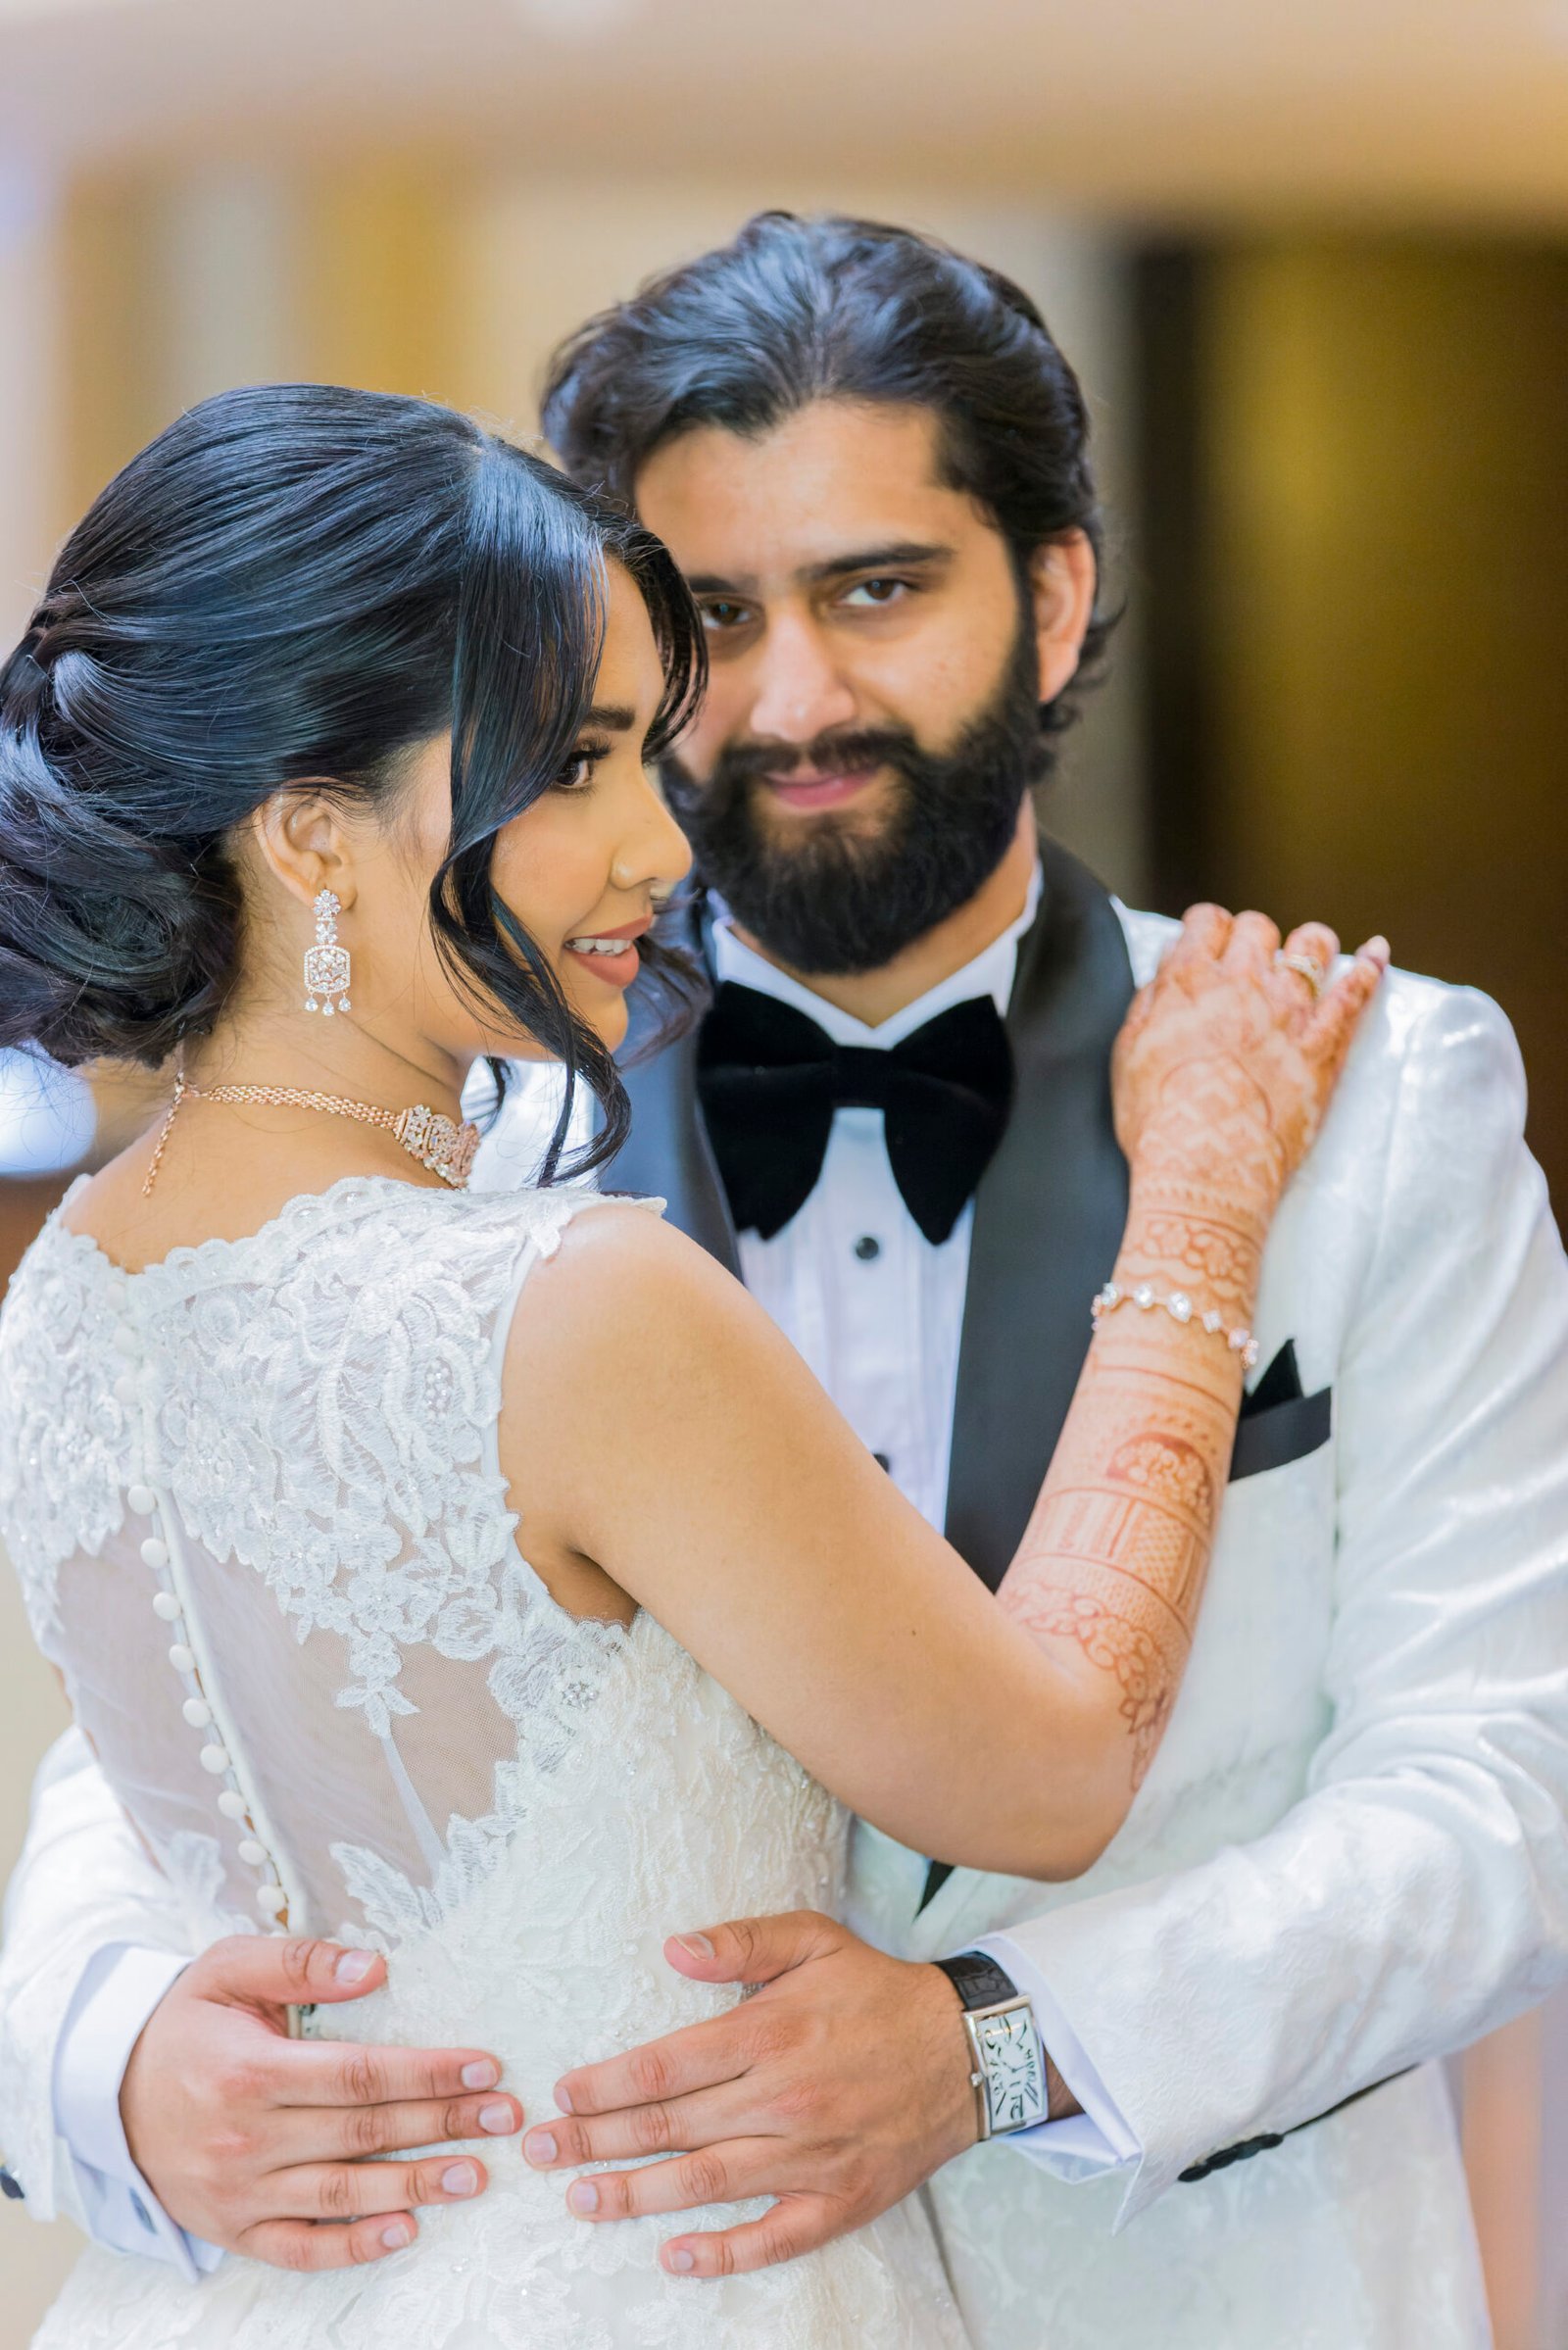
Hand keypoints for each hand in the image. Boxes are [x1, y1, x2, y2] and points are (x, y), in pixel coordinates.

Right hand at [119, 1936, 523, 2268]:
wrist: (106, 2093)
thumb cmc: (184, 2023)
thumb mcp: (228, 1968)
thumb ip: (300, 1962)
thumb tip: (374, 1967)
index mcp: (249, 2071)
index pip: (358, 2074)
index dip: (426, 2072)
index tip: (483, 2066)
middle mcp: (244, 2138)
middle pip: (362, 2133)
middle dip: (441, 2124)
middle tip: (504, 2119)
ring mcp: (238, 2193)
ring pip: (341, 2195)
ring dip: (415, 2186)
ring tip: (475, 2174)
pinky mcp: (232, 2230)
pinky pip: (299, 2248)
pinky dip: (353, 2246)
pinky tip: (405, 2230)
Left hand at [522, 1911, 1039, 2278]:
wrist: (964, 2050)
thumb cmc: (875, 1990)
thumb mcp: (812, 1940)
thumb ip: (740, 1942)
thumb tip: (672, 1948)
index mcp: (770, 2032)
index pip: (665, 2067)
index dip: (604, 2084)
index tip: (561, 2095)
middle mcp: (783, 2098)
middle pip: (670, 2128)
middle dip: (595, 2141)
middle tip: (542, 2151)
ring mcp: (811, 2157)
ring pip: (705, 2184)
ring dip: (635, 2195)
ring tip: (582, 2200)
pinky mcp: (839, 2201)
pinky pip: (771, 2237)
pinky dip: (721, 2252)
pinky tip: (674, 2255)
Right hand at [1114, 907, 1388, 1238]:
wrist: (1205, 1170)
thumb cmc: (1158, 1123)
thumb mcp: (1128, 1055)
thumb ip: (1148, 1004)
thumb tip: (1166, 973)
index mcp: (1188, 982)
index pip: (1207, 922)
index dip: (1209, 930)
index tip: (1212, 944)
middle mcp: (1241, 983)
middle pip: (1258, 929)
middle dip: (1253, 940)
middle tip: (1251, 965)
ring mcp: (1288, 1011)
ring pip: (1311, 946)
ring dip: (1308, 945)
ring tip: (1309, 955)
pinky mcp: (1324, 1046)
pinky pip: (1354, 994)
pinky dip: (1369, 968)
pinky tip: (1377, 953)